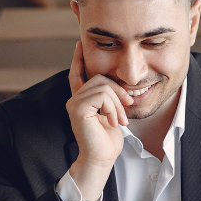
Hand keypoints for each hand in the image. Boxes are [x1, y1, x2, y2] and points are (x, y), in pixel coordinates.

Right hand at [65, 42, 131, 200]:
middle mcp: (75, 98)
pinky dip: (113, 107)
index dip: (79, 58)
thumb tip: (120, 85)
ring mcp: (74, 103)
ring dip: (118, 103)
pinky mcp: (77, 108)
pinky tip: (113, 121)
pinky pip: (102, 95)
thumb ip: (111, 99)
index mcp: (83, 99)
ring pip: (103, 86)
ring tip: (120, 120)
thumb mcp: (114, 113)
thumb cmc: (109, 139)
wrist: (102, 157)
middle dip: (119, 91)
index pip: (78, 73)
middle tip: (126, 108)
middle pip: (100, 77)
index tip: (79, 43)